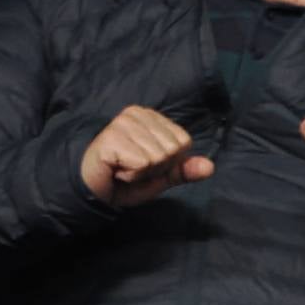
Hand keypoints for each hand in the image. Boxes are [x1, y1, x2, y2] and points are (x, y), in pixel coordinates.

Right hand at [80, 106, 210, 204]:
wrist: (94, 190)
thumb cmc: (126, 179)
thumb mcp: (161, 176)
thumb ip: (184, 170)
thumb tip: (210, 167)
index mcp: (151, 117)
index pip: (183, 143)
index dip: (169, 163)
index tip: (146, 165)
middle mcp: (137, 114)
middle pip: (172, 151)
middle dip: (155, 169)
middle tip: (132, 168)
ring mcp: (123, 123)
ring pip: (158, 158)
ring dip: (141, 173)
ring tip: (123, 169)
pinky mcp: (112, 138)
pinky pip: (142, 164)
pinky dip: (131, 175)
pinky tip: (116, 170)